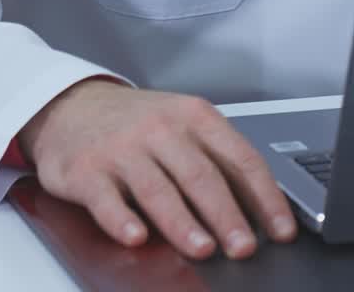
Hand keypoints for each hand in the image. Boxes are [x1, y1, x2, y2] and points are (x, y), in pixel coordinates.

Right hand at [17, 78, 296, 259]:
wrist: (72, 105)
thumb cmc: (138, 121)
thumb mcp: (182, 123)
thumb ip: (214, 158)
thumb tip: (255, 205)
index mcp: (195, 117)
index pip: (240, 158)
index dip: (264, 195)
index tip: (281, 228)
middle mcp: (163, 130)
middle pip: (202, 176)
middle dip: (227, 215)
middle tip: (245, 246)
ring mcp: (124, 150)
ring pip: (160, 190)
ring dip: (184, 223)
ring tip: (204, 249)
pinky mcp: (87, 172)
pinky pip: (108, 200)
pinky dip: (123, 221)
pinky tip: (137, 239)